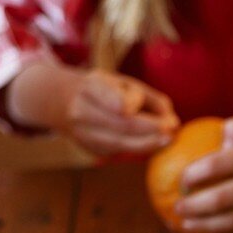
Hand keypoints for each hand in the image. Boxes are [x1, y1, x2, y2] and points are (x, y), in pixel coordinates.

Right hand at [6, 63, 178, 154]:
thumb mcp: (121, 81)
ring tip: (168, 139)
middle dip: (151, 129)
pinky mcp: (89, 149)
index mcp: (89, 87)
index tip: (152, 110)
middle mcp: (81, 111)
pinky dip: (138, 148)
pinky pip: (118, 151)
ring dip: (148, 144)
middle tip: (172, 129)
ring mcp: (82, 134)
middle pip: (122, 124)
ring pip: (121, 144)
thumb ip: (149, 97)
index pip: (110, 97)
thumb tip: (172, 120)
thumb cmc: (102, 89)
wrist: (60, 102)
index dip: (130, 105)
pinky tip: (153, 144)